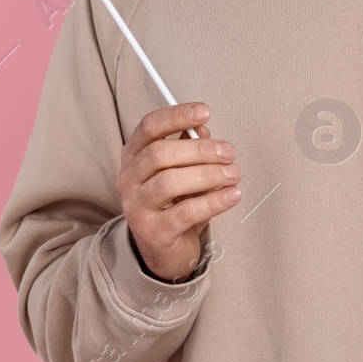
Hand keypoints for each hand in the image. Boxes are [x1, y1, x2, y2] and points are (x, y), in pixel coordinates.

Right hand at [117, 101, 240, 281]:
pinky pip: (185, 212)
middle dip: (200, 150)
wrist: (163, 250)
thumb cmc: (172, 203)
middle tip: (228, 151)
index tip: (204, 111)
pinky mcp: (154, 232)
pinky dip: (214, 201)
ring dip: (208, 174)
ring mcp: (137, 207)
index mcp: (133, 156)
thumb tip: (203, 129)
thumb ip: (188, 147)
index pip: (149, 127)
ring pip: (170, 182)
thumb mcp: (180, 171)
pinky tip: (232, 195)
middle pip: (160, 153)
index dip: (176, 115)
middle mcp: (129, 179)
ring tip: (233, 173)